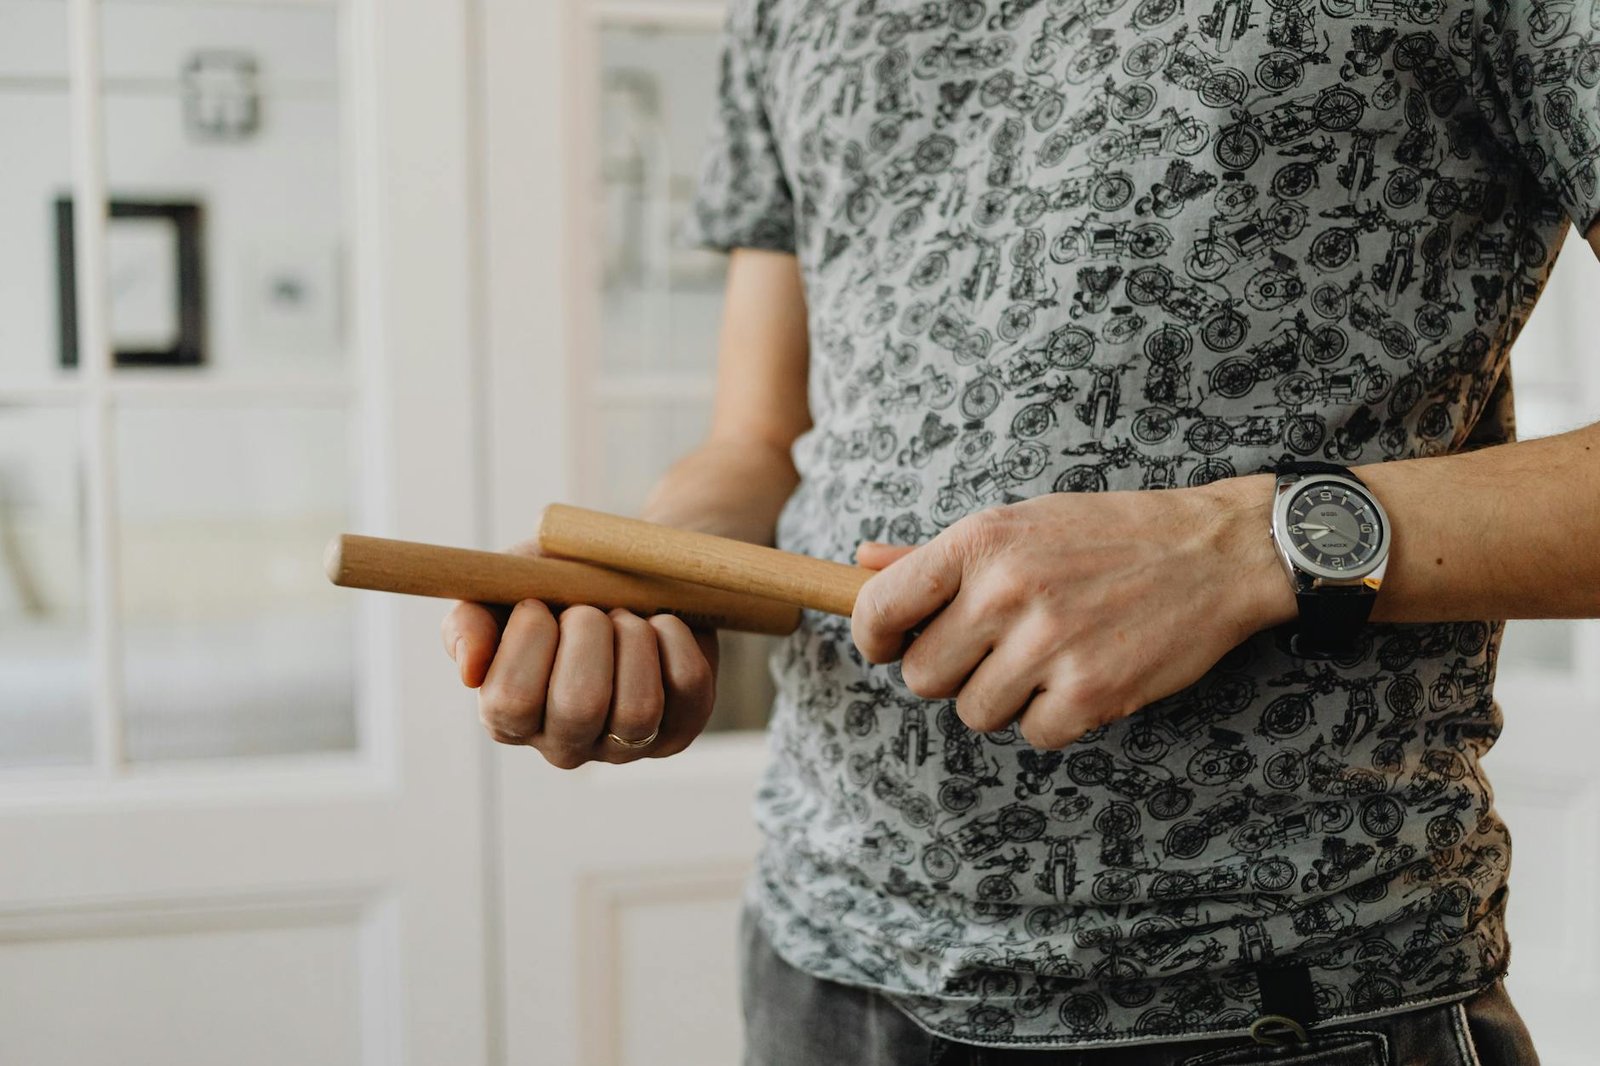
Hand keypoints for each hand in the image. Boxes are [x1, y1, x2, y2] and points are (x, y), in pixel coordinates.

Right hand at [441, 540, 719, 767]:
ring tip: (624, 616)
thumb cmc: (556, 582)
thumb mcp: (504, 586)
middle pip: (579, 707)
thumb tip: (470, 671)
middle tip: (587, 608)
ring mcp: (625, 744)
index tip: (536, 604)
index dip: (527, 643)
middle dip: (587, 635)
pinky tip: (660, 623)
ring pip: (637, 708)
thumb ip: (469, 621)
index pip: (510, 703)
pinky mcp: (678, 729)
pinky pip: (687, 688)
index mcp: (509, 716)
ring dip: (632, 639)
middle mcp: (565, 743)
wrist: (629, 566)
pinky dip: (674, 638)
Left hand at [851, 476, 1293, 749]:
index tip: (891, 645)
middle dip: (950, 672)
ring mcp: (1049, 644)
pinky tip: (1081, 678)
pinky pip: (1034, 734)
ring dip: (1003, 698)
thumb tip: (860, 563)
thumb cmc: (1108, 534)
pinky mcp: (1092, 691)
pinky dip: (1054, 718)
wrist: (1215, 551)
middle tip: (993, 649)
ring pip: (973, 713)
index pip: (878, 609)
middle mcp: (1006, 592)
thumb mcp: (1020, 522)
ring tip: (1045, 659)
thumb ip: (935, 553)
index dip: (874, 639)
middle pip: (922, 676)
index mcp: (980, 541)